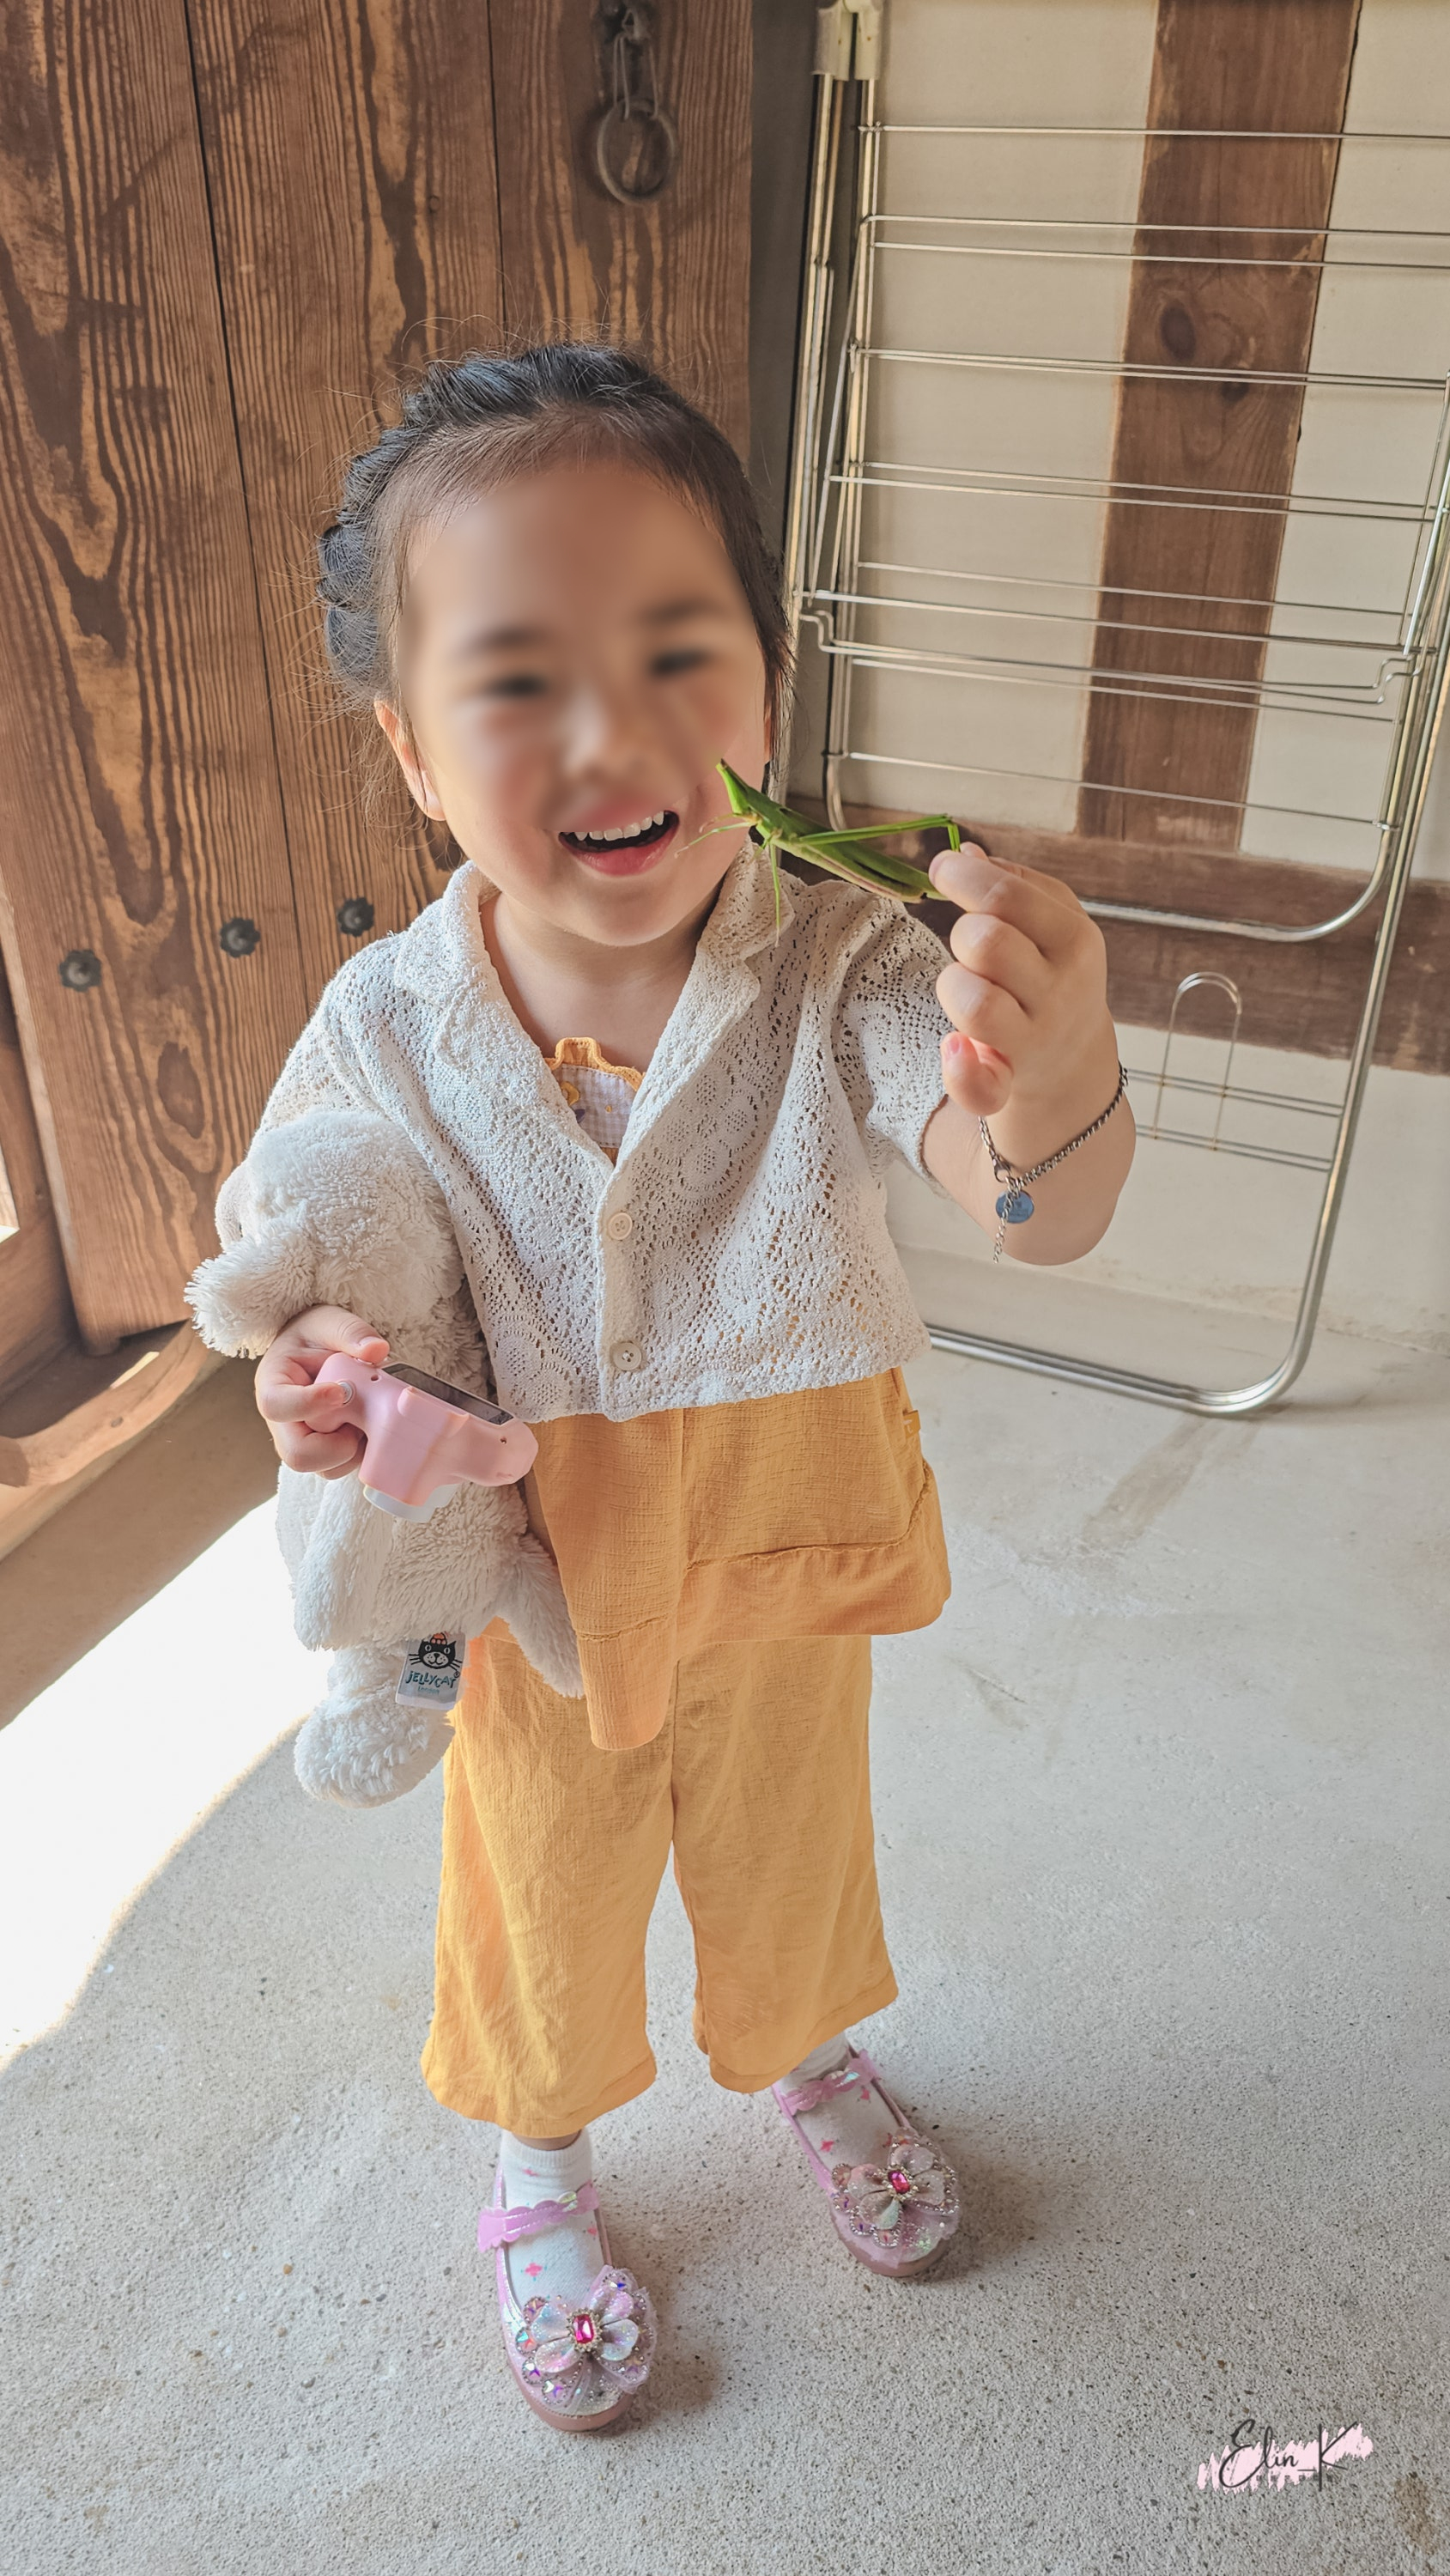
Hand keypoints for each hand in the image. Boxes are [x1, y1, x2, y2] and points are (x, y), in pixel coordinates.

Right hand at [255, 1306, 389, 1477]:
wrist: (318, 1350)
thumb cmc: (317, 1336)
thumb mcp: (329, 1321)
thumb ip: (350, 1332)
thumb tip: (376, 1351)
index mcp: (272, 1384)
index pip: (275, 1405)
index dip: (307, 1404)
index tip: (340, 1392)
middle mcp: (282, 1421)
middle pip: (296, 1454)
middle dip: (336, 1445)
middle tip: (358, 1419)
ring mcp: (302, 1440)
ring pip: (322, 1468)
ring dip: (352, 1451)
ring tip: (365, 1419)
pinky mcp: (324, 1451)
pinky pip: (340, 1467)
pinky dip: (360, 1455)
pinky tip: (369, 1428)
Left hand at [928, 841, 1115, 1132]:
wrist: (1074, 1060)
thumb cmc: (1053, 975)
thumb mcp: (1054, 922)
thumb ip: (1015, 883)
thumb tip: (967, 854)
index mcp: (1075, 940)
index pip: (1008, 897)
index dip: (963, 877)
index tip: (942, 868)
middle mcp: (1061, 991)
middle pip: (986, 943)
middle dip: (962, 933)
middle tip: (971, 945)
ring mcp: (1036, 1039)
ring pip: (973, 1001)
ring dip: (953, 985)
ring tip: (970, 986)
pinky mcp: (1009, 1082)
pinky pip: (979, 1083)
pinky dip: (960, 1068)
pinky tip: (954, 1047)